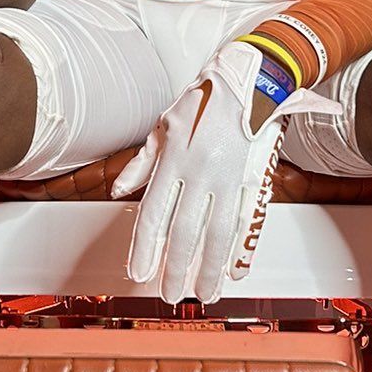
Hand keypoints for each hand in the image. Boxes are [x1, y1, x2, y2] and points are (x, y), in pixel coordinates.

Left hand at [112, 41, 340, 304]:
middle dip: (176, 269)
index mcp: (174, 159)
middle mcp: (200, 172)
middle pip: (184, 232)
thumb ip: (141, 165)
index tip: (139, 274)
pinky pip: (246, 220)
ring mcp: (228, 177)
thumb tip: (118, 193)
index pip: (154, 214)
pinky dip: (241, 249)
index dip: (145, 248)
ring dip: (209, 269)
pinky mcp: (253, 177)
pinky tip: (236, 272)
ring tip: (204, 293)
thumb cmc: (203, 100)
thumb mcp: (163, 127)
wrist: (250, 76)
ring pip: (217, 233)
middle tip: (171, 296)